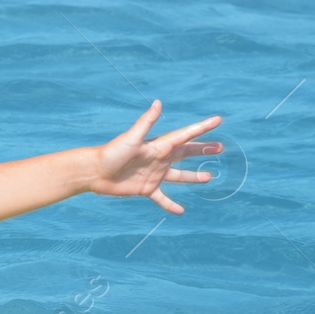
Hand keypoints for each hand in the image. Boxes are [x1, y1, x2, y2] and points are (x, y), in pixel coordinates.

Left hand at [88, 100, 222, 213]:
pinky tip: (181, 211)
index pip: (185, 135)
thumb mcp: (132, 138)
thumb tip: (158, 102)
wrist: (95, 172)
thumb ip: (146, 122)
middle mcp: (160, 159)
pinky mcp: (146, 189)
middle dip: (203, 150)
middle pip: (186, 154)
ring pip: (180, 176)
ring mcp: (154, 174)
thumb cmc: (112, 152)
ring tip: (210, 177)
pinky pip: (162, 198)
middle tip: (220, 148)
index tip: (218, 120)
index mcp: (159, 145)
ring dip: (194, 177)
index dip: (202, 128)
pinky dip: (171, 204)